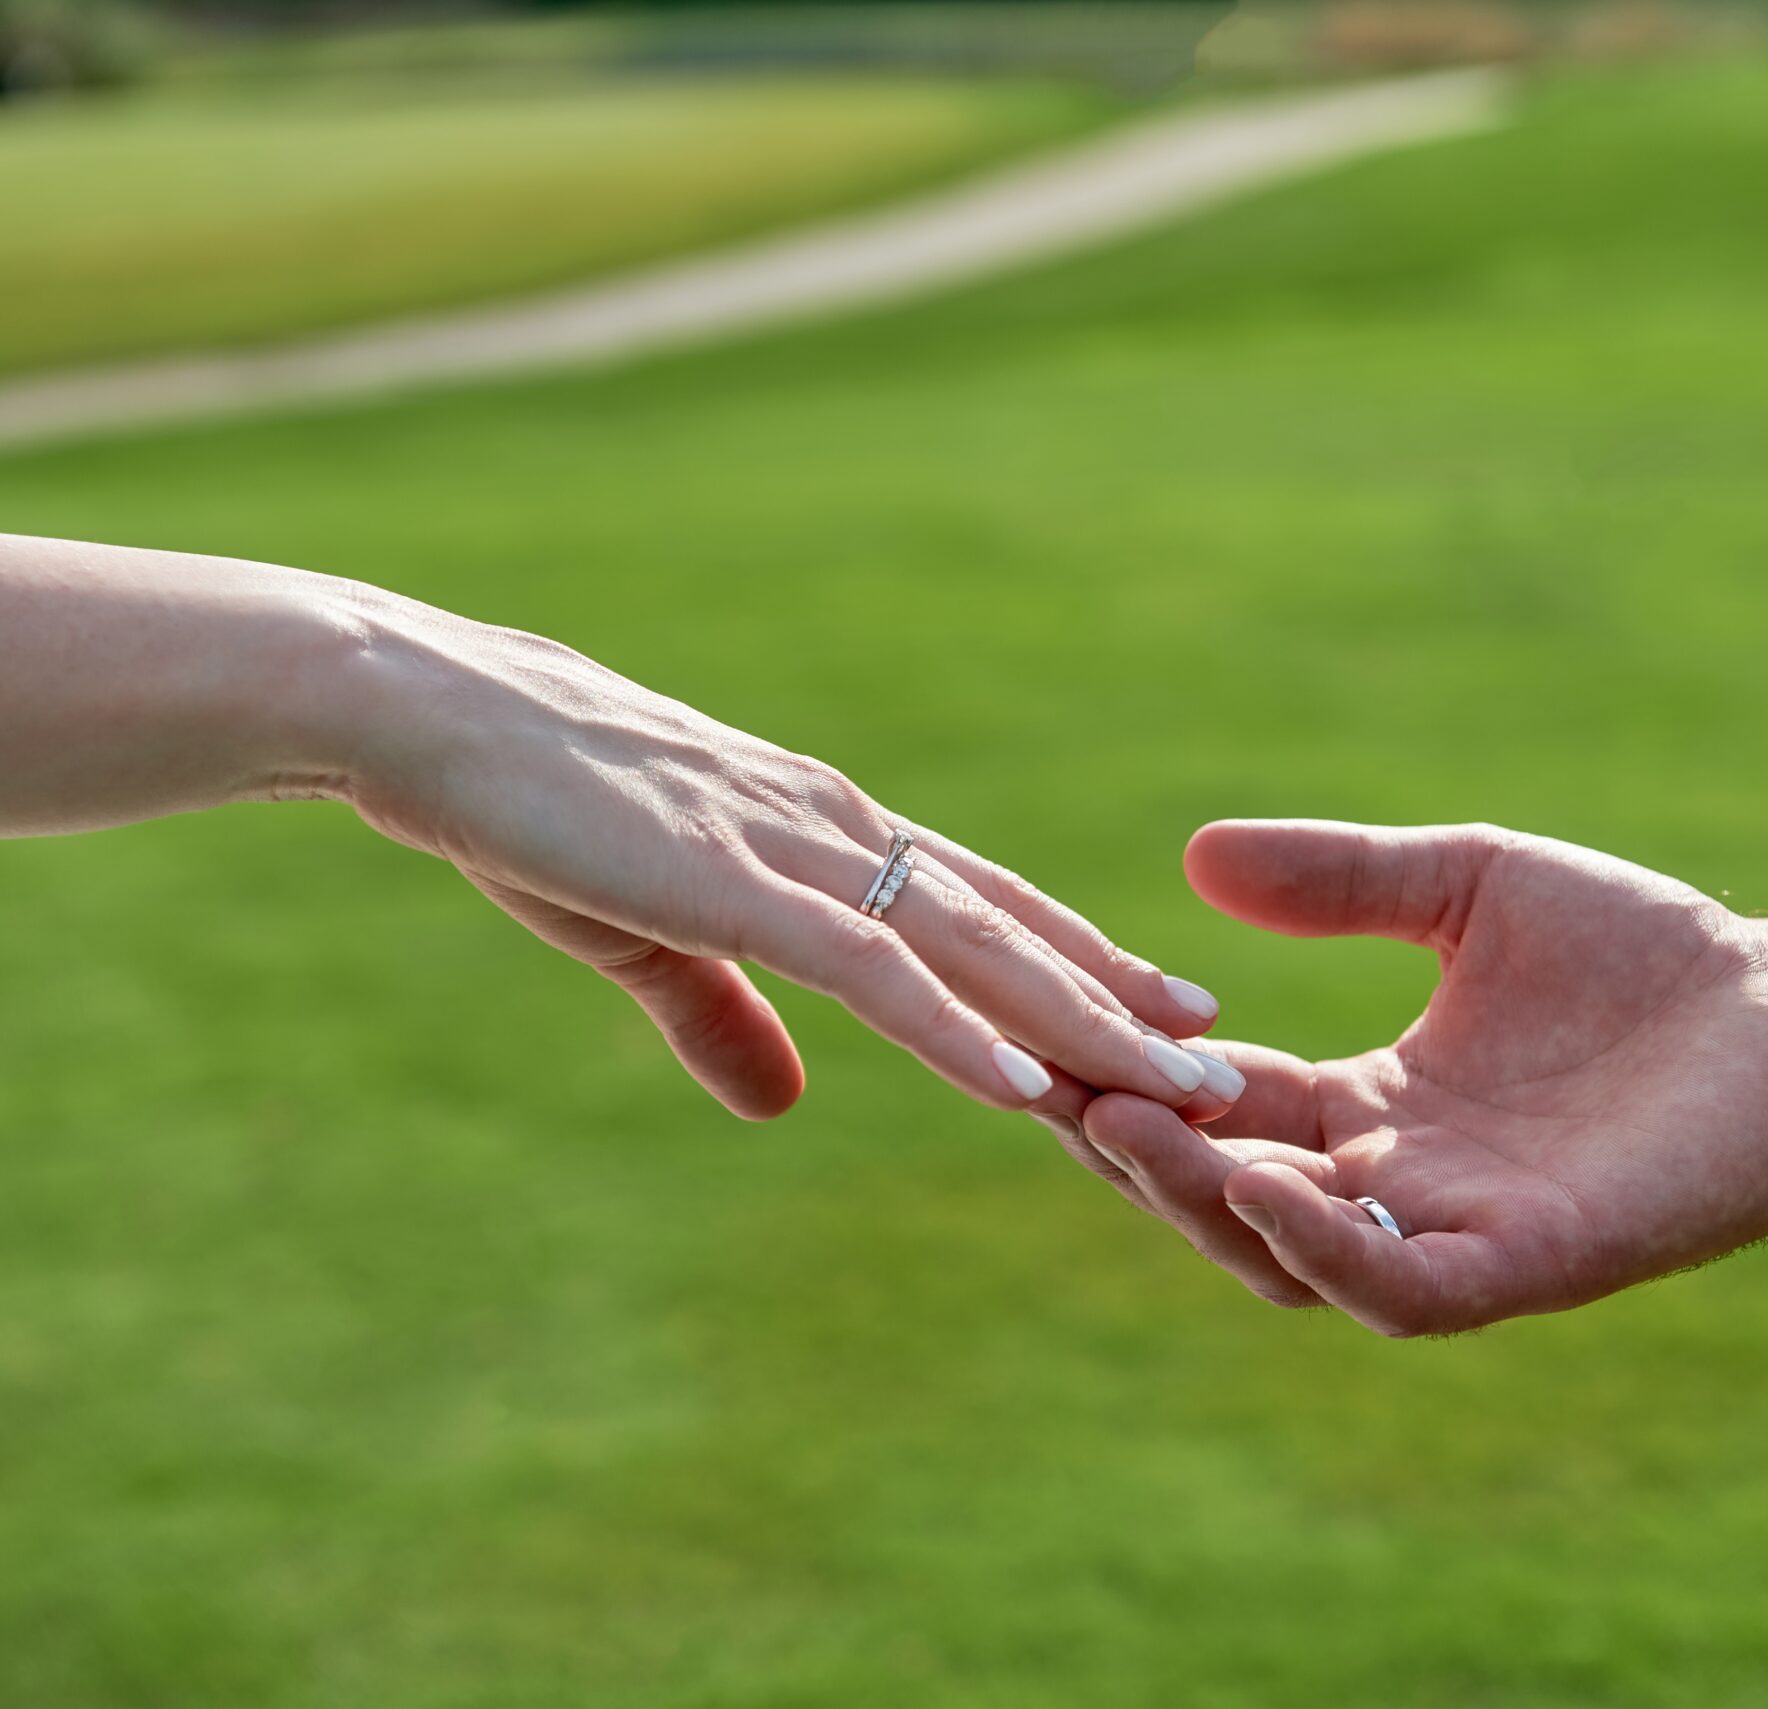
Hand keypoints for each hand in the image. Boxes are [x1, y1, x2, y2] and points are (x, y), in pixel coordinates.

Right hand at [328, 597, 1235, 1121]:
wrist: (432, 713)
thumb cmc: (536, 808)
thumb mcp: (648, 932)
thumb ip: (726, 1018)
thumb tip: (783, 1105)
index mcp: (826, 834)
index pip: (985, 908)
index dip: (1080, 962)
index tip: (1167, 1011)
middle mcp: (841, 832)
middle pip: (1013, 931)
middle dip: (1121, 1003)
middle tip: (1222, 1066)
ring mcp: (799, 852)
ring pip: (976, 951)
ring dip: (1082, 1023)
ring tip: (1179, 1083)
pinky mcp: (739, 886)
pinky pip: (875, 972)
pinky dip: (959, 1031)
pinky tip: (1029, 1086)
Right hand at [1056, 821, 1767, 1336]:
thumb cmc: (1646, 951)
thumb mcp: (1470, 886)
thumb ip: (1346, 881)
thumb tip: (1195, 856)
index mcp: (1378, 1108)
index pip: (1223, 1107)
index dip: (1137, 1074)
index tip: (1054, 1022)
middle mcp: (1403, 1186)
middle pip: (1228, 1197)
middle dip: (1136, 1152)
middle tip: (1054, 1085)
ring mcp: (1464, 1233)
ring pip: (1293, 1258)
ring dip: (1200, 1203)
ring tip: (1124, 1127)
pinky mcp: (1536, 1261)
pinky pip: (1405, 1287)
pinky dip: (1324, 1246)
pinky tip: (1263, 1179)